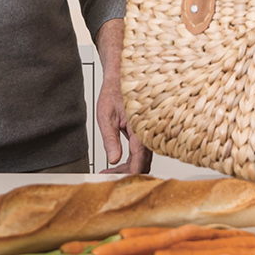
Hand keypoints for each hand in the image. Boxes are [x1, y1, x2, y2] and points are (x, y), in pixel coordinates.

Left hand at [92, 19, 152, 173]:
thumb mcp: (106, 115)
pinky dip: (130, 159)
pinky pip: (142, 152)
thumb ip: (110, 139)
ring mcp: (149, 133)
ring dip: (126, 167)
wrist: (124, 75)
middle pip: (142, 165)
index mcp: (141, 129)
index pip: (138, 162)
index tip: (111, 180)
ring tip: (107, 172)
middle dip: (124, 174)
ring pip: (142, 160)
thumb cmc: (115, 91)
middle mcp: (149, 133)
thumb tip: (113, 159)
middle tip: (105, 176)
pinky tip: (116, 161)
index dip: (126, 174)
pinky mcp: (146, 133)